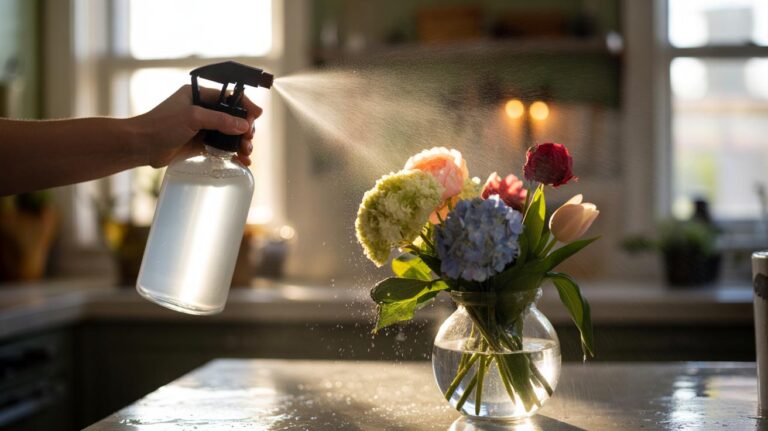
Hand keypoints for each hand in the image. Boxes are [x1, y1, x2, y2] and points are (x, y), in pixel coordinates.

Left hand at [133, 84, 262, 167]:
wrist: (140, 146)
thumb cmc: (160, 125)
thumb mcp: (192, 117)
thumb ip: (219, 120)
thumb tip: (243, 125)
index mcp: (200, 95)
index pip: (229, 98)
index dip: (245, 106)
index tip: (256, 116)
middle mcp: (203, 110)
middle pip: (233, 118)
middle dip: (245, 129)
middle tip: (249, 140)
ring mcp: (202, 128)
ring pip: (230, 135)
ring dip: (241, 143)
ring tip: (246, 153)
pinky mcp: (200, 144)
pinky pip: (222, 148)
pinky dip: (233, 154)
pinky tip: (241, 161)